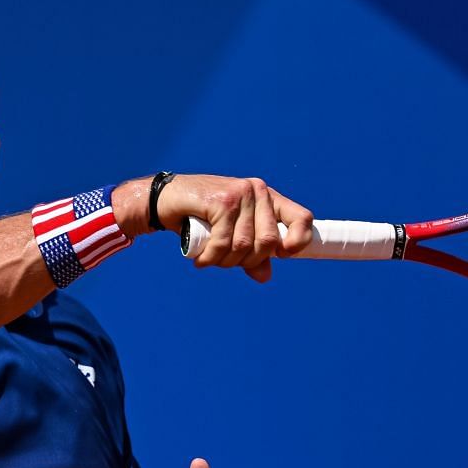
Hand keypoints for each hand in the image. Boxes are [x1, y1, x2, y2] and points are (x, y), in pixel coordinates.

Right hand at [156, 174, 315, 282]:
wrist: (166, 201)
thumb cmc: (200, 218)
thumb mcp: (230, 236)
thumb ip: (249, 255)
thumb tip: (265, 276)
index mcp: (268, 198)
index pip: (302, 218)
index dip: (298, 241)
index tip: (282, 256)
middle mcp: (258, 191)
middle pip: (268, 242)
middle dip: (246, 261)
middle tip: (225, 261)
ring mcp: (240, 193)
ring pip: (244, 245)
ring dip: (225, 262)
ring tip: (209, 259)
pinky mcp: (222, 200)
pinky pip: (224, 242)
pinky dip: (211, 257)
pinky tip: (200, 260)